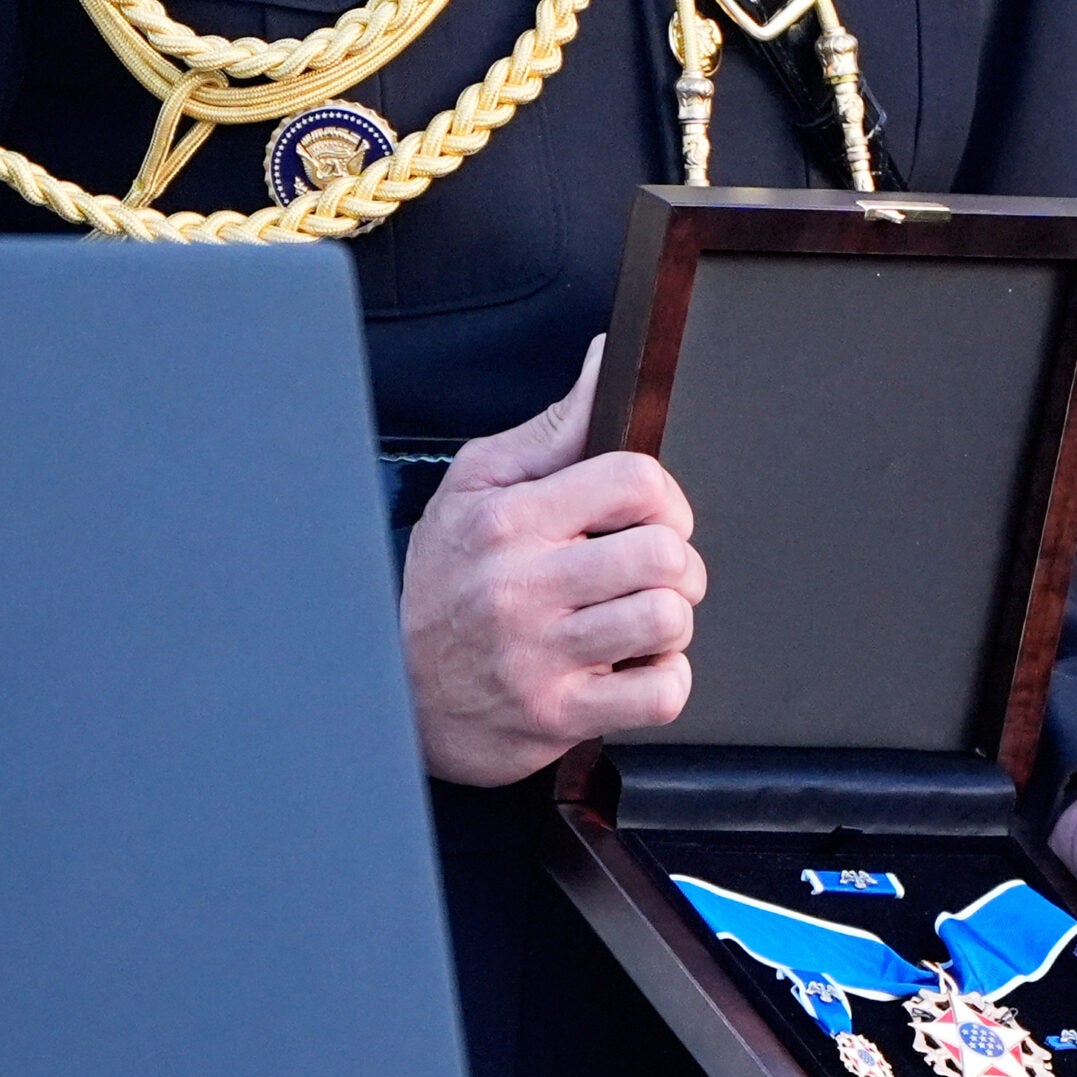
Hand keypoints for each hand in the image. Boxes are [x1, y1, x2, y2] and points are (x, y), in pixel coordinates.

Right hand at [401, 339, 706, 786]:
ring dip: (669, 622)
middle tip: (651, 574)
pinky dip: (663, 682)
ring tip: (635, 621)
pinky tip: (631, 669)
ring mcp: (540, 657)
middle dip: (677, 563)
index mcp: (508, 521)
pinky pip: (660, 694)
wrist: (399, 691)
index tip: (650, 516)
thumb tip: (602, 361)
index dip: (664, 497)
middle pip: (663, 555)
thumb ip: (552, 430)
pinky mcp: (557, 715)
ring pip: (667, 621)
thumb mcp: (477, 489)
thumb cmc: (445, 585)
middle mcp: (522, 587)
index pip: (634, 482)